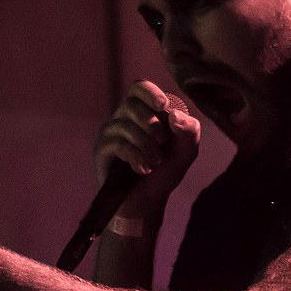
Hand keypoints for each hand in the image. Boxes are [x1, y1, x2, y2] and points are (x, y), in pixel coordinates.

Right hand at [94, 80, 199, 217]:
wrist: (148, 202)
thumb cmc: (165, 172)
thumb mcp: (186, 151)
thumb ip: (189, 131)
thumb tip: (174, 115)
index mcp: (143, 112)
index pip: (139, 88)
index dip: (150, 92)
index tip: (163, 106)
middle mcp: (123, 118)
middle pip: (131, 104)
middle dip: (151, 123)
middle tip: (163, 143)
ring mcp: (110, 134)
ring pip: (125, 125)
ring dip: (146, 145)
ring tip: (156, 162)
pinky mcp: (101, 151)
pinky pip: (117, 144)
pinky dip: (135, 156)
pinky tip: (143, 169)